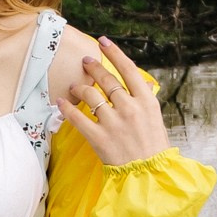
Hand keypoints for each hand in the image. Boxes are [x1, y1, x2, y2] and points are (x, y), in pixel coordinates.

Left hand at [55, 35, 166, 164]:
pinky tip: (61, 103)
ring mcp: (114, 122)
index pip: (128, 69)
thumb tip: (136, 85)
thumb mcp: (155, 119)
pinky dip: (67, 108)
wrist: (149, 174)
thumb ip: (143, 101)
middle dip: (93, 67)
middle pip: (106, 79)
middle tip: (85, 62)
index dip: (114, 53)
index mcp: (146, 101)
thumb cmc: (153, 147)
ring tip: (74, 87)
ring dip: (79, 88)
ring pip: (90, 96)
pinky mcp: (99, 138)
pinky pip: (78, 118)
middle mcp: (130, 108)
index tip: (103, 42)